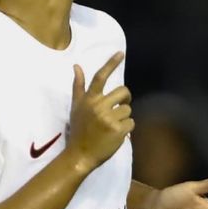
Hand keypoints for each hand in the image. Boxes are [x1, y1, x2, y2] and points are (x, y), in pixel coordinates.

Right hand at [63, 52, 133, 171]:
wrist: (80, 155)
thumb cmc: (79, 129)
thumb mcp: (76, 107)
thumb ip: (78, 86)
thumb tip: (77, 66)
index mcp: (89, 99)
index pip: (100, 77)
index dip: (111, 64)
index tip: (121, 53)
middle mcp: (98, 106)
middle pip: (123, 92)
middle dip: (125, 99)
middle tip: (119, 108)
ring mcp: (109, 118)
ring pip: (128, 109)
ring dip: (124, 117)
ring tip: (112, 126)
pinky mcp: (118, 131)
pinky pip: (131, 122)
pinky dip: (126, 129)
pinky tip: (116, 134)